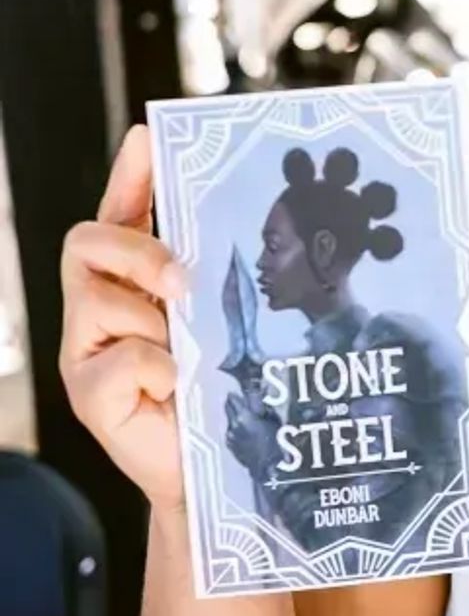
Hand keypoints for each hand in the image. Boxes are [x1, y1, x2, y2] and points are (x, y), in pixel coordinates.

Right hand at [60, 126, 185, 509]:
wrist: (210, 477)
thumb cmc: (218, 394)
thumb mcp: (221, 322)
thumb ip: (216, 275)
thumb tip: (236, 221)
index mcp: (132, 282)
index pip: (118, 214)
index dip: (129, 175)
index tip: (148, 138)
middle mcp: (98, 308)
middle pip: (85, 242)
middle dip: (135, 250)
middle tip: (183, 280)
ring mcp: (85, 351)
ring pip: (97, 300)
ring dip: (154, 321)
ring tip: (188, 352)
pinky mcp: (87, 395)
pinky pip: (118, 360)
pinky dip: (156, 368)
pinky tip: (177, 386)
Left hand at [224, 390, 278, 478]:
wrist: (271, 469)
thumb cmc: (277, 443)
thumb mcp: (274, 421)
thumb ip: (263, 409)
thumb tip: (257, 400)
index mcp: (243, 417)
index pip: (233, 399)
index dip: (237, 394)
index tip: (240, 392)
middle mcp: (232, 425)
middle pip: (228, 408)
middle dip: (233, 403)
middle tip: (239, 400)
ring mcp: (230, 437)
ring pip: (229, 420)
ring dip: (234, 417)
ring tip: (244, 417)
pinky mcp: (231, 446)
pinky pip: (232, 432)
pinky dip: (236, 429)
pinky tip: (244, 431)